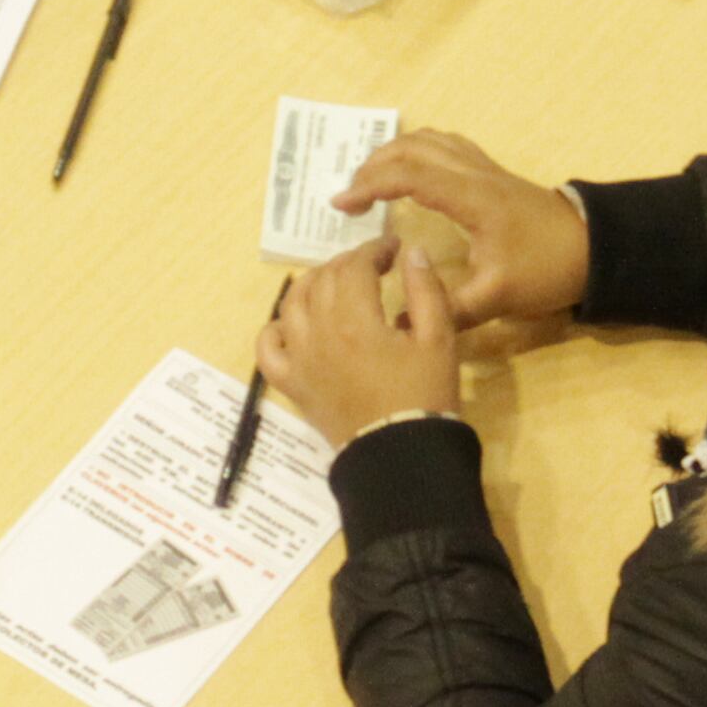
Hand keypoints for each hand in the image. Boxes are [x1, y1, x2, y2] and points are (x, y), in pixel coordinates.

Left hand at [259, 240, 461, 449]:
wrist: (400, 457)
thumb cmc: (425, 396)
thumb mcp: (439, 339)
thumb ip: (426, 290)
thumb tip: (412, 253)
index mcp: (355, 319)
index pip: (355, 266)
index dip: (374, 249)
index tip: (393, 248)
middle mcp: (318, 333)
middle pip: (322, 280)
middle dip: (346, 264)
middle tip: (370, 266)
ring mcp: (299, 360)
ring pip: (291, 305)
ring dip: (310, 284)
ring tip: (332, 283)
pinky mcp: (292, 385)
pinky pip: (267, 350)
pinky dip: (274, 329)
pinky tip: (292, 324)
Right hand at [335, 130, 586, 326]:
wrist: (595, 249)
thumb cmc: (547, 268)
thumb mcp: (498, 296)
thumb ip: (448, 310)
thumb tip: (400, 326)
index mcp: (470, 197)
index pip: (409, 174)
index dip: (369, 186)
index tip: (342, 207)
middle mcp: (474, 173)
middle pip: (412, 147)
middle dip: (373, 166)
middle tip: (349, 197)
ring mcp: (484, 168)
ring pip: (429, 140)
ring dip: (393, 154)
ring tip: (370, 182)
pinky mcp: (492, 173)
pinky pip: (446, 146)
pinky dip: (418, 151)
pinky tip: (410, 174)